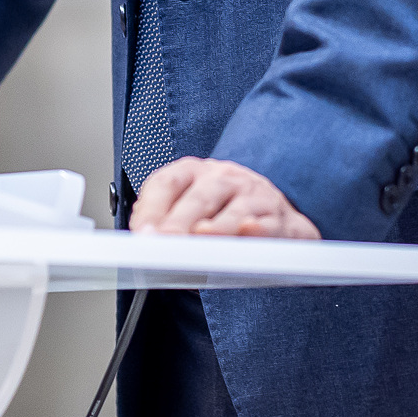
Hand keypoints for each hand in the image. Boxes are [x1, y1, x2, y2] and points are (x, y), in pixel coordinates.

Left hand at [130, 156, 317, 239]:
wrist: (274, 214)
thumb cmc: (223, 213)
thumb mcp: (191, 208)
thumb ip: (166, 222)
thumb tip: (145, 242)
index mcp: (194, 172)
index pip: (167, 183)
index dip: (151, 209)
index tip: (141, 234)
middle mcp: (223, 178)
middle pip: (199, 198)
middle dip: (178, 223)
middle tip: (163, 244)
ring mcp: (252, 195)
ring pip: (233, 210)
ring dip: (216, 227)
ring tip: (200, 239)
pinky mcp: (276, 217)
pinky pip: (266, 224)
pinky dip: (257, 230)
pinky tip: (247, 232)